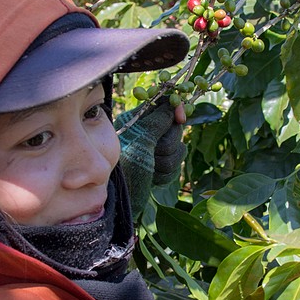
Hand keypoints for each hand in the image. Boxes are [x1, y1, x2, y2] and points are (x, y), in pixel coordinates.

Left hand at [116, 93, 185, 215]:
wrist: (119, 196)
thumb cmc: (125, 165)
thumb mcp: (141, 139)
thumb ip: (158, 121)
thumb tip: (173, 104)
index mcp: (138, 120)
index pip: (164, 106)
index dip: (175, 110)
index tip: (181, 119)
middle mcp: (146, 134)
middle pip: (175, 130)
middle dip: (168, 145)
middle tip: (153, 153)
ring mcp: (153, 152)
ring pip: (178, 150)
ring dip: (166, 162)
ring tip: (150, 168)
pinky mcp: (158, 168)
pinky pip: (175, 167)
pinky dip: (165, 174)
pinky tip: (152, 178)